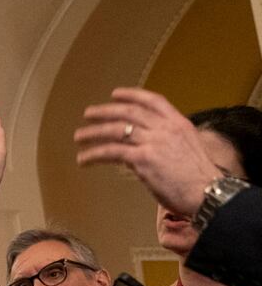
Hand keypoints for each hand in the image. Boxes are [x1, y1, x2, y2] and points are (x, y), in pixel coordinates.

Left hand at [74, 88, 223, 217]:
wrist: (207, 192)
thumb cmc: (198, 178)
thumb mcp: (185, 150)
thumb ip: (164, 143)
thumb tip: (137, 149)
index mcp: (178, 123)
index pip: (153, 101)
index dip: (132, 95)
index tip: (115, 94)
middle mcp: (165, 128)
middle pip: (129, 112)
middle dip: (105, 112)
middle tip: (88, 114)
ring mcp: (154, 142)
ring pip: (116, 130)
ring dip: (93, 132)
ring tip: (79, 137)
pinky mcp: (143, 159)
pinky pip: (112, 152)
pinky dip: (94, 154)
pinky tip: (83, 159)